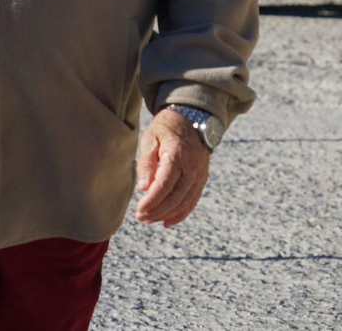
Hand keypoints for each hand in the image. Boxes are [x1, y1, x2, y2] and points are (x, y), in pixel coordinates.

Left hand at [135, 107, 210, 227]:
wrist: (191, 118)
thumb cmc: (165, 129)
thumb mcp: (150, 138)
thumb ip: (146, 162)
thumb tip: (144, 188)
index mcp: (177, 155)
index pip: (165, 184)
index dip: (152, 201)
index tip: (139, 210)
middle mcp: (192, 167)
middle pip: (175, 197)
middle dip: (157, 211)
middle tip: (141, 217)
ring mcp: (199, 174)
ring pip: (184, 202)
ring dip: (167, 215)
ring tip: (149, 220)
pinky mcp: (202, 179)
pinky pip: (193, 200)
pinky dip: (181, 214)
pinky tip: (167, 222)